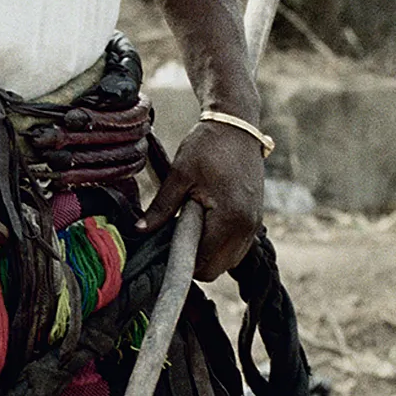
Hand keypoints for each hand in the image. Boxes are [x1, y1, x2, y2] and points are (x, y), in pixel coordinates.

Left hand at [152, 121, 267, 280]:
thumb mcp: (179, 175)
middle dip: (195, 261)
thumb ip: (162, 207)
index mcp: (230, 218)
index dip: (182, 263)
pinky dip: (220, 244)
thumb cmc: (208, 146)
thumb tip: (140, 230)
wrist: (236, 126)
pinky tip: (205, 224)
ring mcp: (254, 223)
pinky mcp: (255, 218)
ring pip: (229, 260)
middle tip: (175, 239)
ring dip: (209, 254)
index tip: (165, 251)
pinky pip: (237, 246)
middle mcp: (248, 226)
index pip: (205, 263)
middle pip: (218, 268)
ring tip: (190, 228)